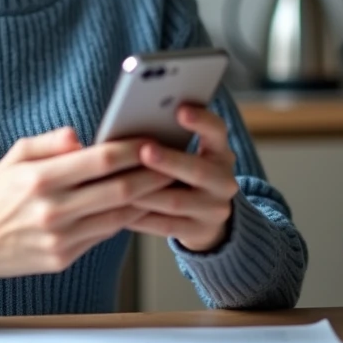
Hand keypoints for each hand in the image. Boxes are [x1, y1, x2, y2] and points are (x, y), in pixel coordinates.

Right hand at [0, 127, 172, 280]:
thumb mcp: (15, 156)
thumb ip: (50, 142)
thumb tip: (81, 136)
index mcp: (39, 179)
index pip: (99, 160)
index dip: (131, 149)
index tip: (150, 139)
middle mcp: (52, 210)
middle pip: (118, 190)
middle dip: (151, 175)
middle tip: (172, 163)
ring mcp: (59, 238)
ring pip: (117, 217)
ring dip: (145, 200)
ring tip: (164, 185)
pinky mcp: (63, 258)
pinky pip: (104, 236)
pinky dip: (124, 220)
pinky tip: (137, 206)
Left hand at [127, 105, 239, 251]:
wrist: (207, 220)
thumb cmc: (185, 175)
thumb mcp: (190, 154)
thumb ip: (170, 139)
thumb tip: (133, 120)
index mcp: (220, 153)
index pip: (218, 131)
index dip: (201, 121)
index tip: (180, 109)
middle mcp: (224, 181)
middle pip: (198, 171)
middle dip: (170, 161)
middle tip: (145, 150)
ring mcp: (214, 210)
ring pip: (177, 201)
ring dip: (147, 192)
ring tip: (121, 182)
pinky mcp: (199, 232)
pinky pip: (165, 225)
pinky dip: (140, 217)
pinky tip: (119, 208)